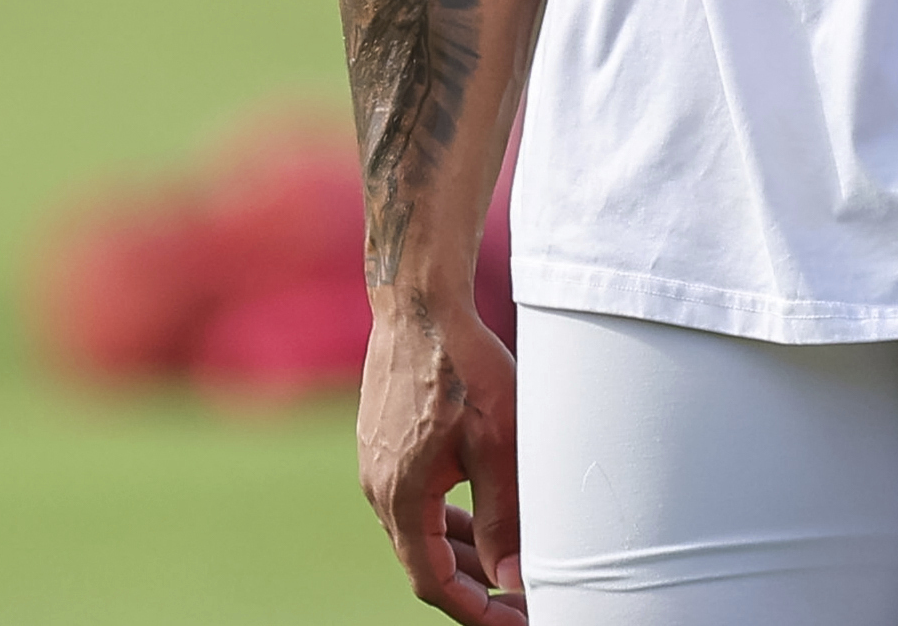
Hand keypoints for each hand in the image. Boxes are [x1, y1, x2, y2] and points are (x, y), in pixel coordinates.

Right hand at [358, 293, 527, 623]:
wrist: (421, 303)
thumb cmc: (465, 365)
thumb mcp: (499, 446)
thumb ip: (505, 518)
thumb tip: (513, 579)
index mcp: (403, 498)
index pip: (434, 583)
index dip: (475, 611)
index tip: (514, 620)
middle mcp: (379, 488)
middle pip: (425, 562)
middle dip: (474, 587)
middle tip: (520, 599)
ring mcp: (376, 465)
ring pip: (420, 531)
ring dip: (461, 554)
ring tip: (508, 565)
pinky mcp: (383, 444)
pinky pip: (413, 500)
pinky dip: (446, 519)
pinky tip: (479, 516)